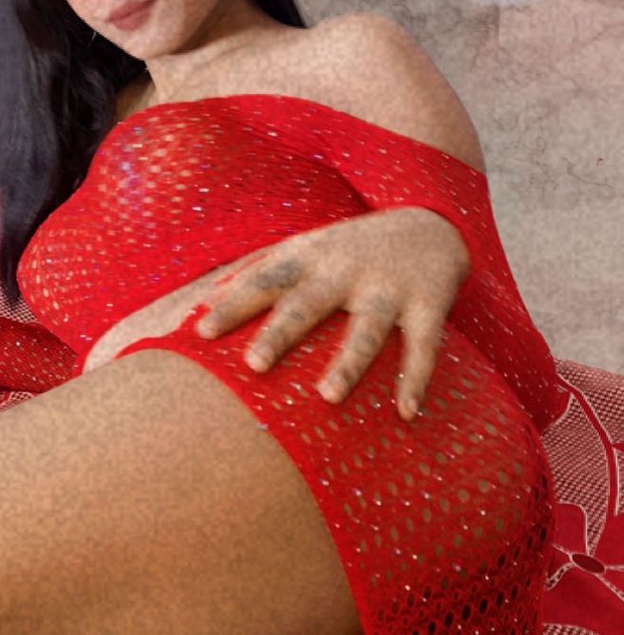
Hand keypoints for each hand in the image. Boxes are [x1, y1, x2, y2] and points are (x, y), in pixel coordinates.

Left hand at [194, 209, 468, 421]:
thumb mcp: (306, 247)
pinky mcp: (429, 303)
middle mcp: (346, 270)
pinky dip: (416, 379)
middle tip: (254, 364)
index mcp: (310, 257)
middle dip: (281, 333)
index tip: (201, 332)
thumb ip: (259, 270)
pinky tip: (406, 413)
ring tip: (327, 396)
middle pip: (308, 303)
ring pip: (366, 329)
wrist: (433, 221)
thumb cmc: (351, 248)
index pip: (265, 279)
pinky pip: (423, 346)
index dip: (233, 304)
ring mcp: (388, 287)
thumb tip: (203, 298)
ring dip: (348, 363)